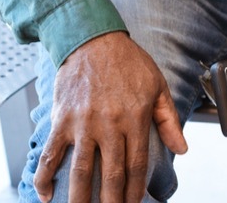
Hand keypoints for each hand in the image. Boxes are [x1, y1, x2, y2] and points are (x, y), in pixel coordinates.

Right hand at [33, 31, 187, 202]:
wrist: (93, 39)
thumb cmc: (128, 61)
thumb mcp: (158, 86)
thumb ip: (169, 120)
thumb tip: (181, 148)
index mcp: (135, 118)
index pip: (136, 166)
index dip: (135, 191)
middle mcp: (109, 125)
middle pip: (110, 175)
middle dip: (111, 201)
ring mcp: (83, 124)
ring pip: (80, 172)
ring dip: (79, 198)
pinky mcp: (62, 119)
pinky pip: (51, 154)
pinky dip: (44, 177)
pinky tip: (45, 194)